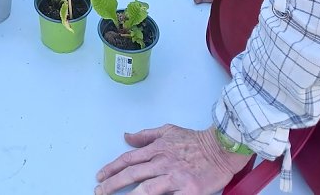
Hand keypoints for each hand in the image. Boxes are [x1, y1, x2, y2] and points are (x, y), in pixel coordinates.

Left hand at [95, 124, 250, 194]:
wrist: (221, 148)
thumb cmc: (195, 140)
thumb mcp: (167, 130)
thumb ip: (146, 135)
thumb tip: (126, 136)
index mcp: (157, 149)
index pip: (128, 159)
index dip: (112, 168)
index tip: (99, 176)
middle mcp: (162, 162)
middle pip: (132, 175)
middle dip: (112, 184)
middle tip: (99, 191)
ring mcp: (175, 178)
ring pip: (146, 189)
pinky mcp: (188, 191)